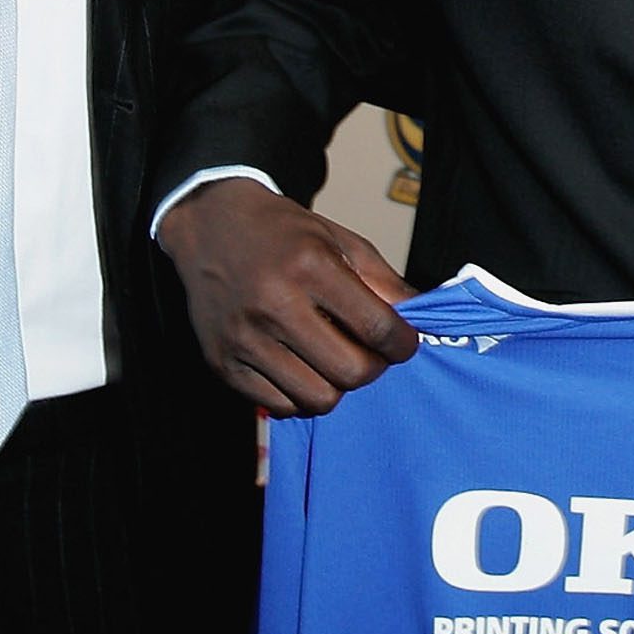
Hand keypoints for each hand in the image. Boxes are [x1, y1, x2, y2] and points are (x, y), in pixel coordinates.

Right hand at [162, 176, 416, 413]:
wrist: (210, 226)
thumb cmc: (283, 233)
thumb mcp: (339, 240)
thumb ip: (383, 280)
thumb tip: (422, 316)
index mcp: (310, 266)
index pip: (377, 326)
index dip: (403, 344)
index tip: (404, 344)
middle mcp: (274, 304)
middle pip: (350, 371)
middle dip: (372, 368)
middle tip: (369, 354)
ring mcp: (244, 339)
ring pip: (317, 399)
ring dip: (336, 386)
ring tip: (332, 361)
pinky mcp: (223, 363)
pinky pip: (279, 407)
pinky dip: (298, 395)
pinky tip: (300, 368)